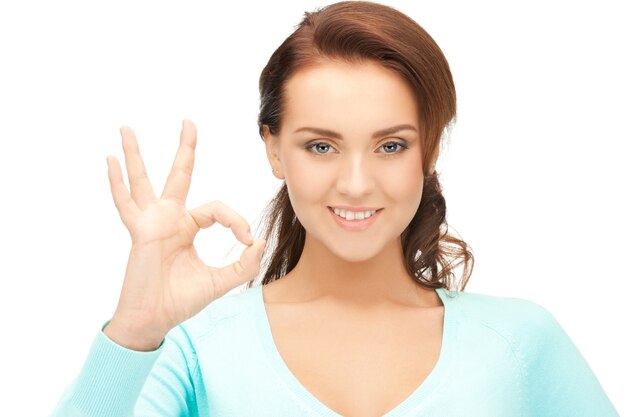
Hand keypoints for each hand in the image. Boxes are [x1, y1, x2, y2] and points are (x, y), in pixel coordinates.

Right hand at [103, 120, 264, 349]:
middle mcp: (170, 219)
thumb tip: (260, 241)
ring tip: (126, 128)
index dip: (236, 219)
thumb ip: (242, 264)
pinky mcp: (140, 233)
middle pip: (179, 176)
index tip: (247, 239)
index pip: (217, 210)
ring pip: (144, 181)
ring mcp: (152, 223)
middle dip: (184, 149)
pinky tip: (110, 160)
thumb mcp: (221, 282)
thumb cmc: (181, 300)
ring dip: (136, 155)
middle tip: (188, 122)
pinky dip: (117, 183)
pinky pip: (126, 204)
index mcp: (188, 227)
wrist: (154, 320)